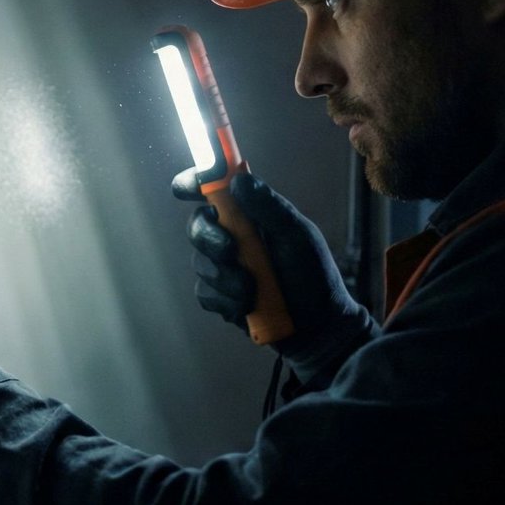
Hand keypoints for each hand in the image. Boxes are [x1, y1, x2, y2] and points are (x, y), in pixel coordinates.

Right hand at [175, 170, 370, 381]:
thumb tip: (239, 180)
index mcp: (249, 214)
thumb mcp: (296, 234)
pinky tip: (247, 305)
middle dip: (208, 237)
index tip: (187, 189)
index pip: (212, 190)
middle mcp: (231, 236)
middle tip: (230, 250)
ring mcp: (223, 267)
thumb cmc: (311, 273)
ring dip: (225, 276)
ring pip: (200, 263)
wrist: (317, 325)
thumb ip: (269, 207)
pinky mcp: (220, 296)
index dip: (194, 183)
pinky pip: (205, 293)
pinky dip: (226, 299)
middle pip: (196, 225)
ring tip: (253, 289)